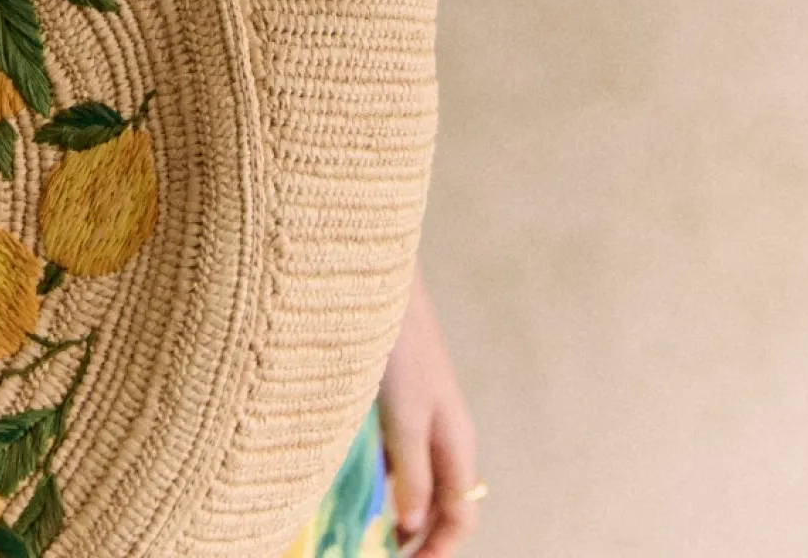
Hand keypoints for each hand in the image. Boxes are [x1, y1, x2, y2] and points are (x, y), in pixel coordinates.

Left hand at [378, 262, 481, 556]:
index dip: (439, 552)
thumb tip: (413, 527)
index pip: (460, 516)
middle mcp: (440, 434)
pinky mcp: (391, 400)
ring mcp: (416, 417)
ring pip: (412, 480)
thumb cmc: (398, 344)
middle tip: (378, 555)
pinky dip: (375, 477)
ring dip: (393, 510)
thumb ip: (412, 473)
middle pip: (439, 504)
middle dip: (416, 538)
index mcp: (455, 442)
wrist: (374, 277)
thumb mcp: (405, 417)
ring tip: (359, 532)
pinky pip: (390, 454)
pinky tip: (347, 483)